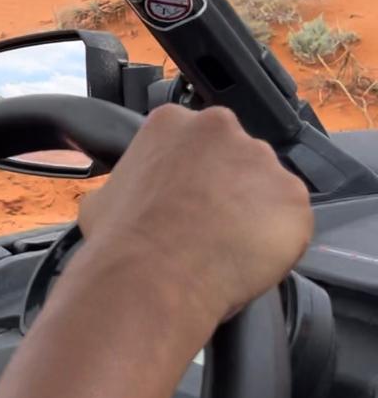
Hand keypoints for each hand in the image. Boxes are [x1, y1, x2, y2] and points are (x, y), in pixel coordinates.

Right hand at [77, 104, 312, 321]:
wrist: (153, 276)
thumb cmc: (121, 238)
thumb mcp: (103, 197)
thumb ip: (130, 184)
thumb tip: (129, 199)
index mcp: (171, 121)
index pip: (192, 140)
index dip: (189, 172)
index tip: (185, 196)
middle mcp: (220, 128)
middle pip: (234, 154)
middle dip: (226, 184)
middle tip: (207, 220)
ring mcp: (262, 160)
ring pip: (264, 185)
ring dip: (253, 209)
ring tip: (227, 244)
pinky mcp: (293, 197)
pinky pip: (290, 217)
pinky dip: (276, 237)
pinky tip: (248, 256)